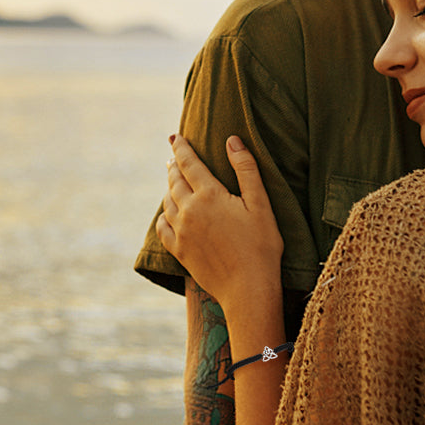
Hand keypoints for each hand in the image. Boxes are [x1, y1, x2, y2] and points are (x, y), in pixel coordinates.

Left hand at [157, 134, 283, 314]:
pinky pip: (163, 226)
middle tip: (174, 155)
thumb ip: (246, 169)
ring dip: (170, 187)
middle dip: (175, 165)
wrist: (248, 288)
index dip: (182, 147)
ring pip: (168, 201)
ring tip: (173, 180)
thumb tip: (232, 140)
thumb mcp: (261, 204)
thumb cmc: (261, 245)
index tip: (176, 136)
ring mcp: (181, 231)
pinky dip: (164, 214)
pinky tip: (168, 213)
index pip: (190, 163)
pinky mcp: (179, 250)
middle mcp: (189, 210)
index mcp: (209, 195)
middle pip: (175, 180)